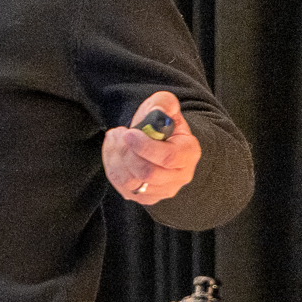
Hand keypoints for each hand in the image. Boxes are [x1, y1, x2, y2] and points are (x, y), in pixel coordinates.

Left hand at [103, 90, 200, 204]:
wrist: (156, 141)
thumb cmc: (160, 123)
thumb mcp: (164, 106)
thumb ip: (163, 104)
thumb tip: (157, 113)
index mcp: (189, 153)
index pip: (169, 158)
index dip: (145, 147)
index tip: (128, 133)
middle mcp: (180, 176)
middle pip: (147, 173)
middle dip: (126, 152)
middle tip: (119, 133)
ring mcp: (162, 190)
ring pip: (131, 181)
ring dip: (115, 157)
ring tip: (114, 138)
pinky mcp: (145, 198)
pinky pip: (122, 187)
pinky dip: (112, 167)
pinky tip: (114, 151)